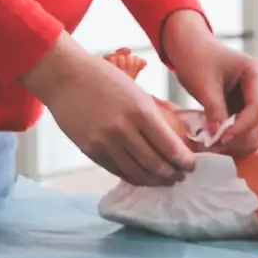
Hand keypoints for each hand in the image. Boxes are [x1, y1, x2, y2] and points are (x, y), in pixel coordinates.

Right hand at [24, 38, 198, 186]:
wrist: (65, 77)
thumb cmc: (104, 78)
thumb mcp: (136, 90)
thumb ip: (154, 114)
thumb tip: (177, 133)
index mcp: (140, 110)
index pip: (169, 146)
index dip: (184, 161)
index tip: (192, 165)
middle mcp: (123, 129)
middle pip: (155, 164)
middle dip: (172, 174)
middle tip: (181, 176)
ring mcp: (105, 142)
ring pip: (137, 172)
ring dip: (155, 180)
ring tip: (165, 180)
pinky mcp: (91, 150)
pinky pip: (117, 171)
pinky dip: (134, 177)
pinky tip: (143, 177)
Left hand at [158, 12, 257, 156]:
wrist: (190, 46)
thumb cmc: (196, 56)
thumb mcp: (203, 83)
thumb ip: (214, 109)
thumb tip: (219, 137)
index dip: (241, 127)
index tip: (222, 139)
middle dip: (240, 137)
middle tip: (217, 147)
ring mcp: (257, 98)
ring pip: (256, 129)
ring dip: (238, 141)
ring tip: (216, 146)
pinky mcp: (247, 108)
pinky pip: (247, 128)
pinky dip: (234, 138)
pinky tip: (218, 142)